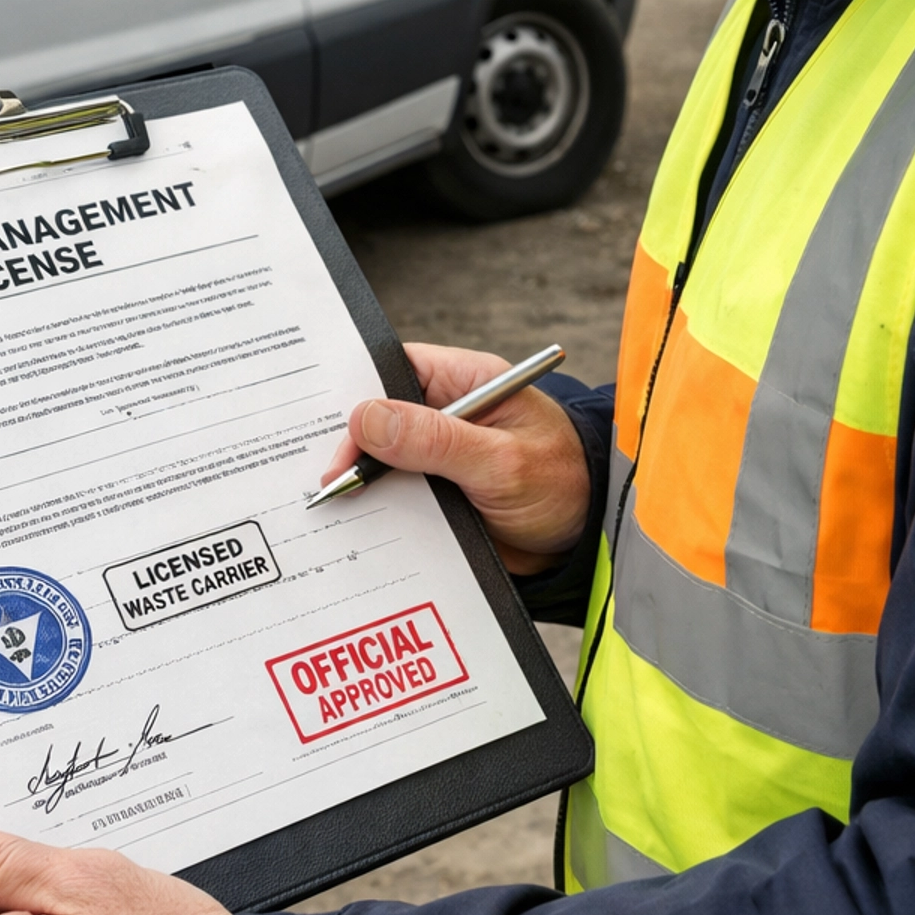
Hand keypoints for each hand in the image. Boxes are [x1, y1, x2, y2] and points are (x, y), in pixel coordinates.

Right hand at [322, 342, 590, 575]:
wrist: (590, 542)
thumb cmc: (565, 483)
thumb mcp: (502, 461)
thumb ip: (436, 440)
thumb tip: (367, 420)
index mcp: (466, 382)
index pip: (393, 372)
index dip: (359, 400)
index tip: (336, 441)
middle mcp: (447, 414)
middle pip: (378, 419)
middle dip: (350, 448)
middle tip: (325, 483)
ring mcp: (440, 457)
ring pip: (382, 463)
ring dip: (363, 487)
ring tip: (329, 510)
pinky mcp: (438, 495)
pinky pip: (397, 499)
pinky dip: (378, 514)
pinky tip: (355, 531)